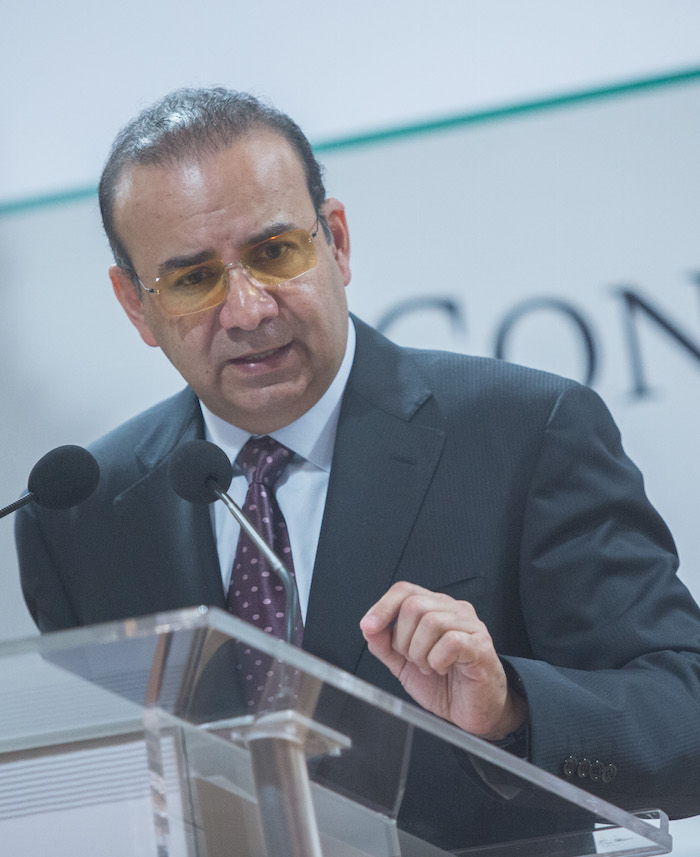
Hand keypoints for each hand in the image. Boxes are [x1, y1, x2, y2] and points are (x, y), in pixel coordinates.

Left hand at [360, 581, 527, 739]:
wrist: (472, 711)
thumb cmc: (444, 684)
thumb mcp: (404, 664)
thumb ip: (385, 645)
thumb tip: (369, 627)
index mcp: (434, 608)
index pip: (404, 590)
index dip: (383, 607)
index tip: (368, 626)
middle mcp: (453, 609)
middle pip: (414, 605)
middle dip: (403, 639)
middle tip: (413, 660)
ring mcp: (470, 625)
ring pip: (431, 622)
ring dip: (420, 652)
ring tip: (428, 666)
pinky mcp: (480, 645)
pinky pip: (451, 641)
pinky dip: (437, 660)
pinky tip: (441, 669)